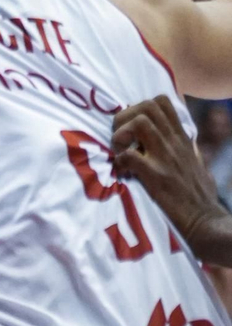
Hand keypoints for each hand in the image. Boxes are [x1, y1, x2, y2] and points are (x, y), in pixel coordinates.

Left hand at [112, 96, 228, 253]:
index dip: (139, 107)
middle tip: (119, 138)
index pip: (163, 103)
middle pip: (148, 105)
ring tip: (119, 151)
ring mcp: (166, 158)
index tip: (130, 126)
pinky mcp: (156, 176)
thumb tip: (182, 143)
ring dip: (121, 134)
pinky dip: (118, 162)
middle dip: (125, 116)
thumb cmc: (198, 197)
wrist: (206, 222)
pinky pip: (129, 156)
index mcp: (182, 140)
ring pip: (140, 122)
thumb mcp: (195, 164)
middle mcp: (175, 143)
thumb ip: (185, 150)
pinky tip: (121, 172)